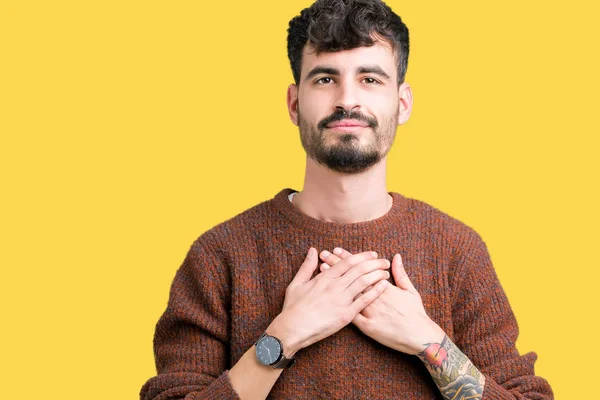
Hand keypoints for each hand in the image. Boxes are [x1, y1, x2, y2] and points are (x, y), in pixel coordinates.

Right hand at [269, 248, 390, 355]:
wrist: (292, 330)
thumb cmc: (293, 308)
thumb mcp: (296, 283)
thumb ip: (307, 266)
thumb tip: (313, 250)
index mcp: (324, 278)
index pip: (347, 262)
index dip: (362, 256)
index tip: (372, 254)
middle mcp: (334, 286)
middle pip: (359, 270)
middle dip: (374, 263)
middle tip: (384, 261)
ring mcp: (340, 301)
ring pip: (364, 282)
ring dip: (377, 275)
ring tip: (386, 272)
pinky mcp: (345, 315)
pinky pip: (364, 301)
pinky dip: (375, 292)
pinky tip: (383, 286)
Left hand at [318, 248, 444, 354]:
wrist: (420, 337)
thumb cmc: (416, 313)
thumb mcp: (410, 290)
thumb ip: (401, 273)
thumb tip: (395, 256)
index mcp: (385, 286)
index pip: (362, 268)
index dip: (348, 258)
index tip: (336, 250)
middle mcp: (376, 297)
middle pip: (352, 277)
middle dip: (337, 265)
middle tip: (324, 255)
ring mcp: (371, 312)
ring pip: (349, 293)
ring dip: (335, 281)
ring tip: (321, 270)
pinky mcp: (368, 327)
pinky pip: (351, 315)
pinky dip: (340, 305)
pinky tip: (329, 297)